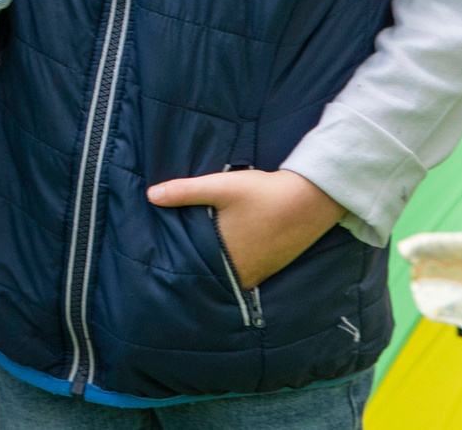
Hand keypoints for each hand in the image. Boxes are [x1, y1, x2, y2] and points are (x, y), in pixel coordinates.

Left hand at [147, 168, 345, 287]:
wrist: (310, 199)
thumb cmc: (262, 193)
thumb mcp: (220, 187)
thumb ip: (185, 192)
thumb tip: (150, 196)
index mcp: (226, 257)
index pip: (195, 270)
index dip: (180, 267)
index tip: (164, 263)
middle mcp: (243, 272)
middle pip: (212, 275)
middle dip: (196, 268)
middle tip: (176, 261)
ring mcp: (260, 272)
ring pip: (229, 275)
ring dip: (216, 267)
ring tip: (198, 257)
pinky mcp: (272, 266)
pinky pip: (246, 272)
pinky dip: (234, 266)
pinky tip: (228, 253)